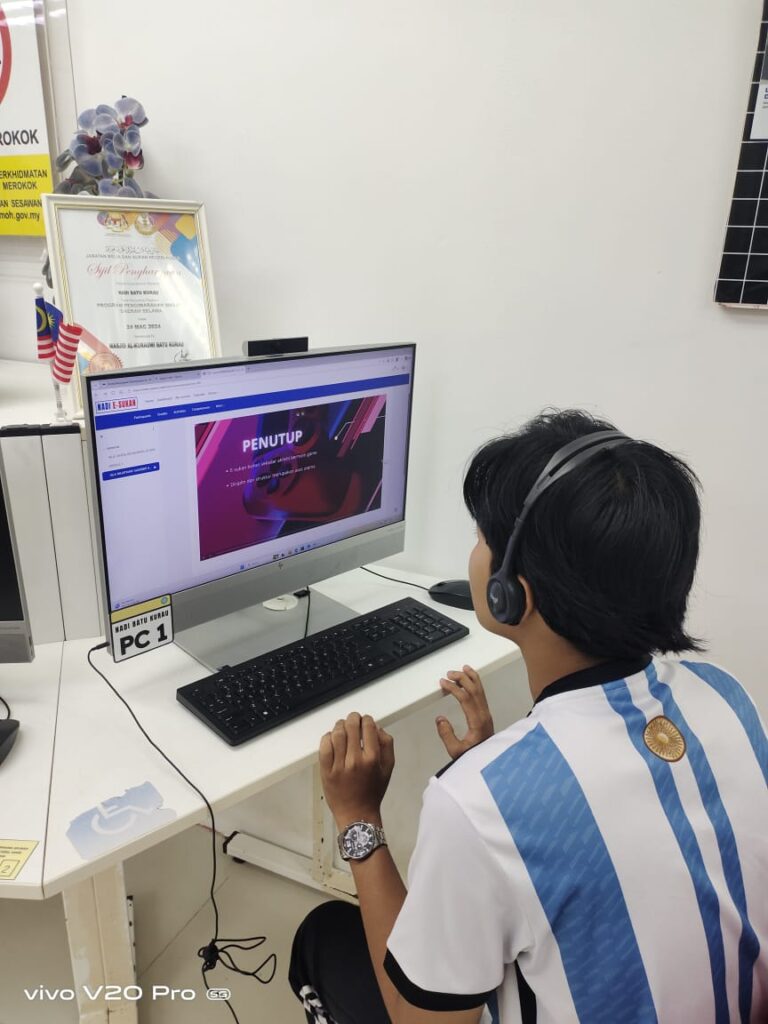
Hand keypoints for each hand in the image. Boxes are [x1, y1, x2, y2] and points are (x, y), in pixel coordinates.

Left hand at [319, 712, 394, 827]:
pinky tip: (331, 738)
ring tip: (342, 726)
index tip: (366, 721)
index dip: (367, 720)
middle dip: (353, 718)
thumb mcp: (388, 769)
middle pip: (351, 727)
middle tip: (353, 719)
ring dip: (340, 725)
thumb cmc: (373, 791)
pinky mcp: (326, 770)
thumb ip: (387, 745)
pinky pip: (324, 746)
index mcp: (372, 758)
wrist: (357, 814)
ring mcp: (339, 765)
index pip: (368, 728)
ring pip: (337, 734)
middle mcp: (355, 760)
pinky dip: (327, 737)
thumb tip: (377, 728)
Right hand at [436, 665, 493, 758]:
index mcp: (477, 721)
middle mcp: (484, 715)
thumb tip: (440, 719)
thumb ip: (446, 734)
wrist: (490, 766)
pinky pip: (482, 695)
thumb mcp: (456, 751)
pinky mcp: (486, 715)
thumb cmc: (473, 758)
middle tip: (449, 674)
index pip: (466, 698)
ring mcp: (486, 714)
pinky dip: (476, 684)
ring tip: (462, 669)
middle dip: (462, 679)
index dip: (454, 688)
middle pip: (474, 690)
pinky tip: (472, 679)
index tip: (443, 683)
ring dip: (471, 678)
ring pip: (480, 691)